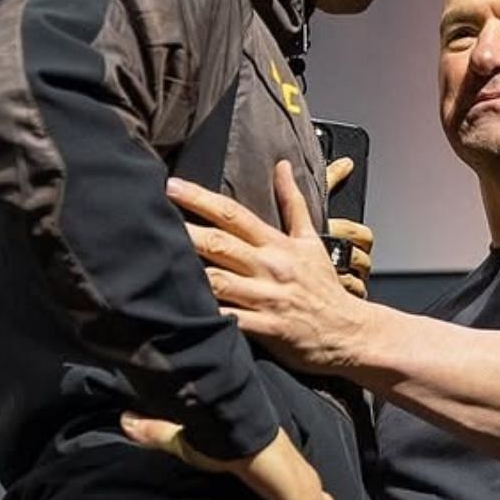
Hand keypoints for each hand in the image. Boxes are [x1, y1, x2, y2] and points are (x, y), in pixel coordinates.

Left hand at [168, 160, 370, 371]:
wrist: (350, 333)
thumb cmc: (324, 288)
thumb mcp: (310, 241)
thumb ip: (292, 203)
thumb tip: (282, 166)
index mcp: (277, 245)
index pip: (234, 215)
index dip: (201, 199)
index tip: (172, 186)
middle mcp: (269, 268)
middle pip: (220, 244)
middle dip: (185, 230)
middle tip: (150, 214)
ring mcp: (266, 299)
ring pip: (219, 282)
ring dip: (188, 273)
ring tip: (154, 262)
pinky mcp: (266, 329)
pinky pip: (231, 321)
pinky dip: (209, 317)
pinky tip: (181, 313)